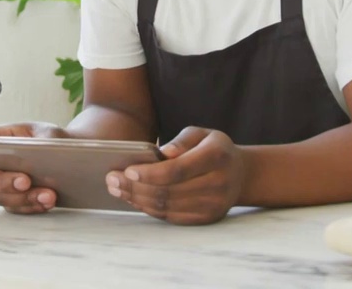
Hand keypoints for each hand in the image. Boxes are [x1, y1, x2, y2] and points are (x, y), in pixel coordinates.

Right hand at [0, 122, 66, 214]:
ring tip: (48, 195)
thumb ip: (46, 139)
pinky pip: (16, 209)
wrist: (64, 161)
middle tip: (24, 181)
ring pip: (0, 197)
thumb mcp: (50, 134)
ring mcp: (1, 185)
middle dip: (1, 181)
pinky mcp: (13, 201)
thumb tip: (43, 150)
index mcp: (1, 140)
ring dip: (24, 198)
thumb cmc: (49, 142)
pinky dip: (32, 207)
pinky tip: (46, 202)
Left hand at [106, 127, 246, 225]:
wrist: (240, 175)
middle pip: (168, 191)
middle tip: (111, 179)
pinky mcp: (206, 218)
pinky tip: (134, 198)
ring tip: (117, 189)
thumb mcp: (202, 133)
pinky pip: (171, 217)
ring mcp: (212, 205)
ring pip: (166, 207)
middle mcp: (217, 184)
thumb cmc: (214, 149)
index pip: (177, 170)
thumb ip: (182, 140)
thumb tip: (161, 152)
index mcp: (216, 158)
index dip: (150, 173)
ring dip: (137, 199)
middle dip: (135, 187)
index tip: (127, 169)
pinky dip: (149, 208)